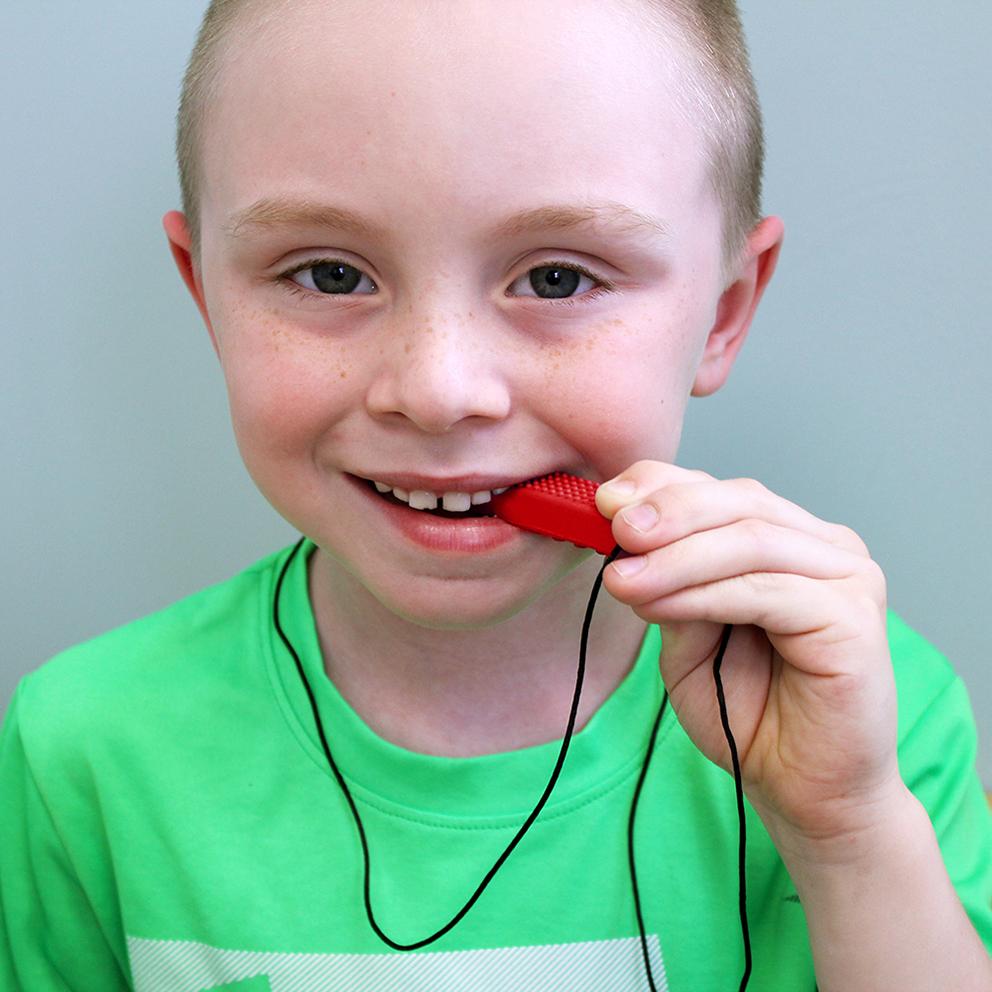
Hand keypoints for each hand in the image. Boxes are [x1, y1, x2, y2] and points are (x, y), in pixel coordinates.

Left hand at [596, 460, 907, 851]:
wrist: (803, 789)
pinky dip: (704, 594)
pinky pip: (766, 591)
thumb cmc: (750, 709)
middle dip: (667, 512)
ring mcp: (847, 577)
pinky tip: (660, 606)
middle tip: (615, 529)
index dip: (660, 486)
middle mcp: (824, 547)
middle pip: (738, 503)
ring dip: (675, 558)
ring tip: (622, 579)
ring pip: (748, 541)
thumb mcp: (688, 636)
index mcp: (786, 538)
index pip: (720, 491)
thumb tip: (627, 539)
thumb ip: (670, 585)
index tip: (603, 503)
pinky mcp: (853, 618)